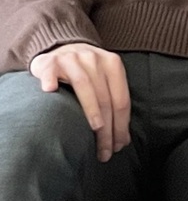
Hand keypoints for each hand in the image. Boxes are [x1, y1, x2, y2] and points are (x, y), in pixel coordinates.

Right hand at [29, 43, 130, 161]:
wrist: (61, 48)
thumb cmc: (86, 72)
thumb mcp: (104, 80)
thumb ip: (113, 102)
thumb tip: (123, 140)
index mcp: (112, 64)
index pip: (121, 99)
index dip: (122, 124)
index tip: (119, 147)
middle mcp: (94, 59)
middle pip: (105, 97)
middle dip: (108, 127)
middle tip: (105, 152)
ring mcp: (72, 58)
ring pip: (84, 84)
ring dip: (91, 109)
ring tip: (95, 129)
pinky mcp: (50, 61)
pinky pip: (50, 71)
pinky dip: (51, 80)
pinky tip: (50, 91)